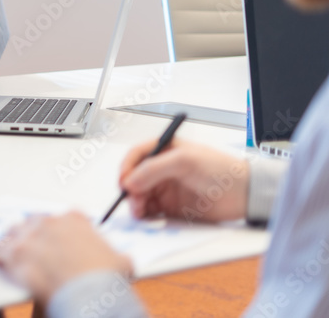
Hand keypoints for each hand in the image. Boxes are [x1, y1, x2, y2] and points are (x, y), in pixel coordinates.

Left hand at [0, 212, 132, 304]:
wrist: (89, 295)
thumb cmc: (104, 279)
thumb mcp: (121, 263)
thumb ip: (116, 256)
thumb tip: (120, 261)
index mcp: (74, 219)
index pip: (63, 219)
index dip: (61, 231)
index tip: (59, 239)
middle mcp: (49, 222)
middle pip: (35, 223)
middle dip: (35, 234)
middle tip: (35, 248)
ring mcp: (30, 236)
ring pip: (15, 233)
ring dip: (14, 242)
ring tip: (14, 252)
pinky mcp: (15, 253)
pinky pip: (1, 252)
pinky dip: (0, 257)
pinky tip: (1, 263)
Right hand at [119, 138, 248, 222]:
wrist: (245, 194)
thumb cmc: (219, 169)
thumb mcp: (184, 161)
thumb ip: (153, 169)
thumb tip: (129, 182)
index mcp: (164, 150)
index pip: (136, 156)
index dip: (126, 168)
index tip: (123, 182)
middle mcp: (162, 169)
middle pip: (135, 178)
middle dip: (130, 189)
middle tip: (133, 201)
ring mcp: (166, 188)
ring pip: (140, 196)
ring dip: (136, 203)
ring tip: (141, 212)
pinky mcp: (172, 207)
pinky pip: (152, 211)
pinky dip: (146, 215)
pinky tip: (148, 218)